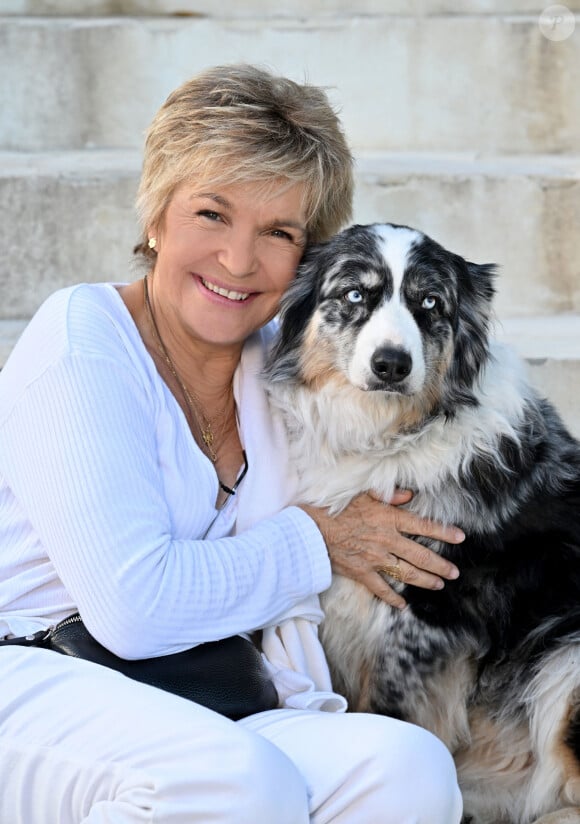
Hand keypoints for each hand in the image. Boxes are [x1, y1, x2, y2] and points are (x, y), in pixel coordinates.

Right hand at [300, 490, 462, 609]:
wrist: (313, 530)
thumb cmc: (336, 508)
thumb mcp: (363, 494)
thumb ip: (388, 495)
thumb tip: (409, 496)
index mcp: (389, 519)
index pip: (423, 526)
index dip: (443, 532)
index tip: (460, 537)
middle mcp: (387, 540)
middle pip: (420, 555)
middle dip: (440, 565)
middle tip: (454, 572)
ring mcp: (375, 559)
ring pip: (407, 573)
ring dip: (425, 580)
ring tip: (439, 585)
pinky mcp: (362, 572)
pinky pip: (382, 588)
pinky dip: (393, 597)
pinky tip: (403, 604)